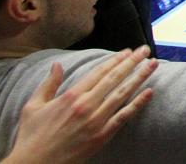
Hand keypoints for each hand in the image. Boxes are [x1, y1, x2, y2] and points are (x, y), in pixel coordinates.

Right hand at [1, 47, 155, 163]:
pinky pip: (124, 116)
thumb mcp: (33, 106)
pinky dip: (138, 103)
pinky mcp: (102, 136)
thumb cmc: (32, 136)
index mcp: (71, 96)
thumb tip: (57, 65)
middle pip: (115, 78)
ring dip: (140, 77)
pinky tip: (150, 92)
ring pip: (123, 93)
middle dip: (132, 62)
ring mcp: (96, 121)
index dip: (115, 59)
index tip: (128, 51)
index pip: (99, 72)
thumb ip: (48, 84)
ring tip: (153, 64)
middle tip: (145, 50)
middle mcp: (86, 105)